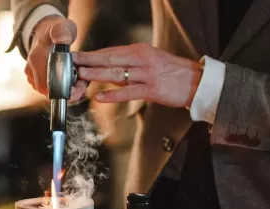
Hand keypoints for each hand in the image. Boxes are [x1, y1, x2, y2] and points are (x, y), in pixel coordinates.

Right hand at [24, 16, 87, 100]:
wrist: (45, 33)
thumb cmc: (57, 31)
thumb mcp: (63, 26)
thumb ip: (62, 31)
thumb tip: (61, 39)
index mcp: (37, 58)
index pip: (48, 84)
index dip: (65, 89)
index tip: (80, 85)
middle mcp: (31, 69)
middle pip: (50, 91)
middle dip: (68, 91)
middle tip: (82, 84)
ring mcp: (31, 76)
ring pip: (50, 92)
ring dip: (65, 90)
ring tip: (77, 80)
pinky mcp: (34, 80)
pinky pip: (48, 90)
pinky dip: (60, 88)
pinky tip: (69, 80)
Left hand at [73, 43, 202, 106]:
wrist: (196, 82)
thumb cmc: (173, 73)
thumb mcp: (151, 61)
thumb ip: (131, 64)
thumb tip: (111, 67)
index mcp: (141, 50)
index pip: (112, 51)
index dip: (94, 54)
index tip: (78, 56)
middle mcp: (142, 59)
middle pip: (111, 58)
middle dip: (90, 60)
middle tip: (73, 61)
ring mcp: (147, 74)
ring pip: (117, 73)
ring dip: (97, 74)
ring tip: (81, 75)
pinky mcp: (152, 89)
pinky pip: (128, 92)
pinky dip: (113, 94)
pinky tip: (100, 97)